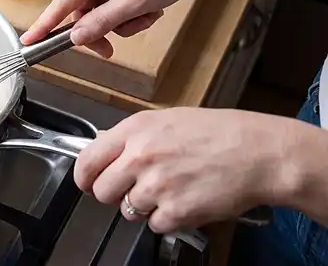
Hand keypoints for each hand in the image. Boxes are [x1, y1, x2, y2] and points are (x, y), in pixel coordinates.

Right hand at [21, 0, 213, 57]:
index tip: (28, 41)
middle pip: (84, 8)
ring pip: (101, 6)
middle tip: (113, 49)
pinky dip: (129, 8)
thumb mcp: (138, 1)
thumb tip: (76, 37)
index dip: (45, 24)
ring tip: (149, 14)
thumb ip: (104, 21)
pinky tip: (150, 6)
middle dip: (102, 28)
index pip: (62, 1)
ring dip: (122, 19)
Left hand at [75, 107, 299, 232]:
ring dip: (145, 206)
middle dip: (115, 194)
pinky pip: (156, 225)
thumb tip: (104, 146)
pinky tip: (185, 201)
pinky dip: (168, 219)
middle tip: (135, 189)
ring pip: (128, 211)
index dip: (85, 177)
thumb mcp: (167, 119)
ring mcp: (157, 186)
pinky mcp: (176, 211)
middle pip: (102, 191)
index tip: (89, 183)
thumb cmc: (219, 133)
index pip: (87, 160)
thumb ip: (133, 135)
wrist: (259, 153)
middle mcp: (140, 157)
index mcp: (135, 130)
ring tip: (171, 190)